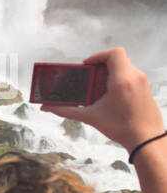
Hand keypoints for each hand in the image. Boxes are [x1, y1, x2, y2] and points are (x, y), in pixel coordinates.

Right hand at [41, 48, 162, 151]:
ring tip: (98, 91)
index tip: (86, 66)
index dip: (98, 56)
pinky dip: (117, 81)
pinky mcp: (145, 89)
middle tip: (88, 81)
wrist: (147, 139)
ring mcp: (142, 82)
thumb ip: (66, 110)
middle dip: (99, 68)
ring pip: (123, 68)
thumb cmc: (122, 128)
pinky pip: (130, 77)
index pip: (113, 53)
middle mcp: (135, 77)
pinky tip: (110, 98)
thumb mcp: (90, 117)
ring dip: (108, 75)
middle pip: (116, 60)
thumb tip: (46, 107)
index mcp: (122, 79)